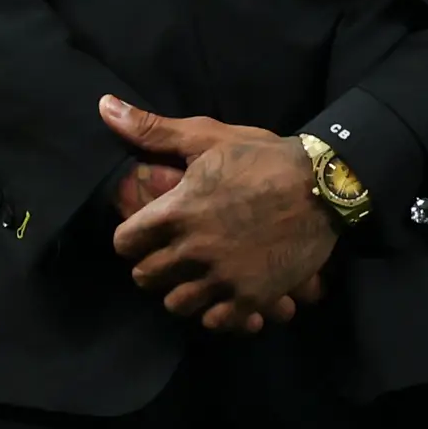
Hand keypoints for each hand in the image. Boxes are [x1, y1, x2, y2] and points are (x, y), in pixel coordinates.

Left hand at [101, 97, 334, 330]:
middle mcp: (193, 250)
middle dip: (151, 267)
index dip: (130, 239)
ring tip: (193, 279)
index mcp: (176, 212)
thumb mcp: (205, 137)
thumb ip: (152, 130)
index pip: (125, 243)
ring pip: (177, 305)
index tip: (143, 235)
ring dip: (181, 293)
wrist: (322, 185)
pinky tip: (223, 296)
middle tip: (167, 257)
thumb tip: (104, 107)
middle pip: (146, 277)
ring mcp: (224, 277)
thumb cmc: (261, 157)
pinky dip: (216, 313)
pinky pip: (217, 322)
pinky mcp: (253, 297)